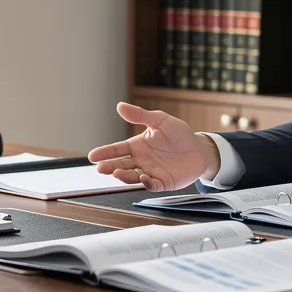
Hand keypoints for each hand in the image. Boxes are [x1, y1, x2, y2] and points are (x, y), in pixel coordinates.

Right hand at [88, 102, 218, 190]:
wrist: (199, 148)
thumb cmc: (178, 134)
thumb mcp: (160, 120)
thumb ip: (140, 115)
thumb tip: (120, 106)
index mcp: (137, 146)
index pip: (117, 150)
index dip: (104, 152)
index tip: (92, 156)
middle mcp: (141, 161)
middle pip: (121, 165)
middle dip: (109, 167)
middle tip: (100, 168)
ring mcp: (150, 172)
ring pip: (132, 177)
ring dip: (124, 176)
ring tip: (116, 172)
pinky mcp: (163, 182)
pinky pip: (152, 185)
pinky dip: (146, 183)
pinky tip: (143, 178)